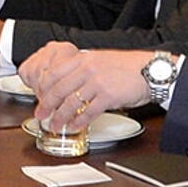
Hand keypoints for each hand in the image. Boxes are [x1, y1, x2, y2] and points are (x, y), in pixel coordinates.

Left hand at [22, 42, 155, 130]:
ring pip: (71, 102)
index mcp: (82, 59)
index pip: (53, 73)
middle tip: (40, 115)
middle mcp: (86, 69)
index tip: (38, 98)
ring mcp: (97, 82)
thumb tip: (65, 82)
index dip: (43, 88)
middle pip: (58, 89)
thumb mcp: (98, 60)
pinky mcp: (108, 96)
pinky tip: (74, 127)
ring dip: (60, 116)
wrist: (149, 70)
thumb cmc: (126, 67)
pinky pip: (88, 112)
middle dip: (46, 105)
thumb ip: (81, 69)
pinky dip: (79, 122)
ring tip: (55, 125)